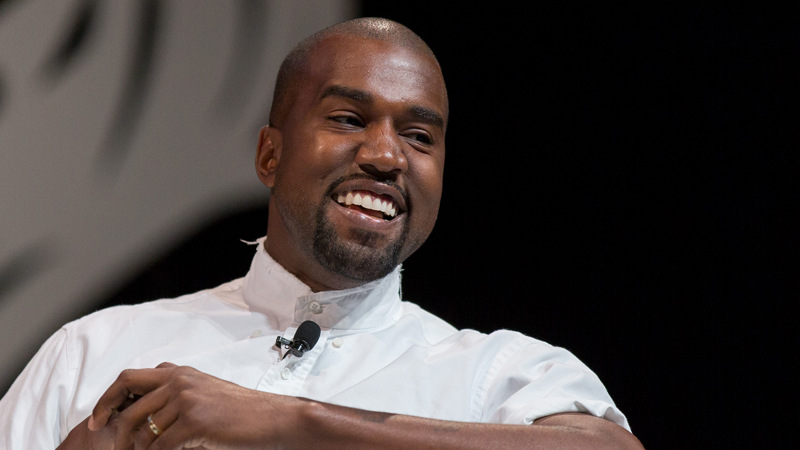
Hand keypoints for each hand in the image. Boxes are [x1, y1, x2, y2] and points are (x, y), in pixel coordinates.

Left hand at [89, 363, 301, 449]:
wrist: (272, 418)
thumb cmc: (241, 411)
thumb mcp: (205, 391)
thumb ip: (175, 393)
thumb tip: (142, 412)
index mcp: (179, 372)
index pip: (129, 378)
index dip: (106, 399)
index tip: (96, 419)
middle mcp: (179, 381)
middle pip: (127, 402)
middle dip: (112, 426)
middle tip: (112, 446)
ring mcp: (186, 400)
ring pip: (141, 430)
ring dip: (139, 449)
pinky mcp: (194, 422)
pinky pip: (160, 446)